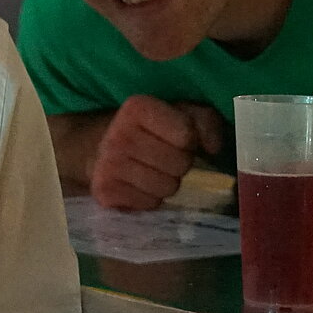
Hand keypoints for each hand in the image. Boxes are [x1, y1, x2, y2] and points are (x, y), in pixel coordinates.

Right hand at [90, 95, 226, 209]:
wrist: (98, 147)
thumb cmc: (148, 130)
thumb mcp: (178, 113)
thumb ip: (205, 121)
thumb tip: (214, 147)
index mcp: (138, 107)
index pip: (186, 134)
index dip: (189, 140)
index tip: (177, 138)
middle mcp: (118, 134)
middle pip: (179, 163)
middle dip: (179, 163)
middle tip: (165, 157)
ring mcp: (108, 165)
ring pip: (167, 188)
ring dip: (166, 183)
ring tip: (152, 170)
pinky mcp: (104, 192)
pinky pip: (150, 204)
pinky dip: (150, 198)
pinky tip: (138, 185)